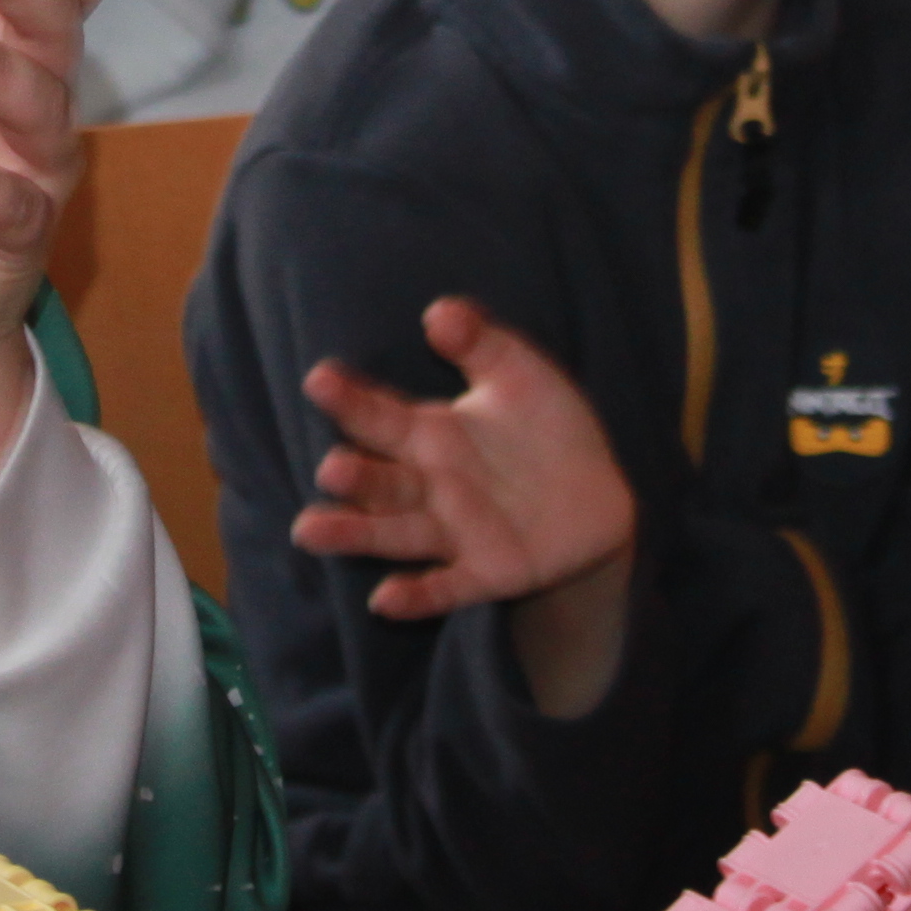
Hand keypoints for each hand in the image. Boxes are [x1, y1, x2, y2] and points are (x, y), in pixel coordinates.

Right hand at [298, 299, 638, 709]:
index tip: (320, 379)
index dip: (351, 399)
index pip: (382, 416)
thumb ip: (482, 342)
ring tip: (310, 530)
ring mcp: (455, 532)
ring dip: (357, 533)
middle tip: (331, 467)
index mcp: (433, 435)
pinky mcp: (486, 572)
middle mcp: (432, 485)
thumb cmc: (548, 427)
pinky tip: (384, 601)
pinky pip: (445, 587)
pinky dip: (416, 596)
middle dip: (354, 476)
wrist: (599, 497)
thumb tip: (438, 310)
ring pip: (396, 533)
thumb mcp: (521, 374)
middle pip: (382, 481)